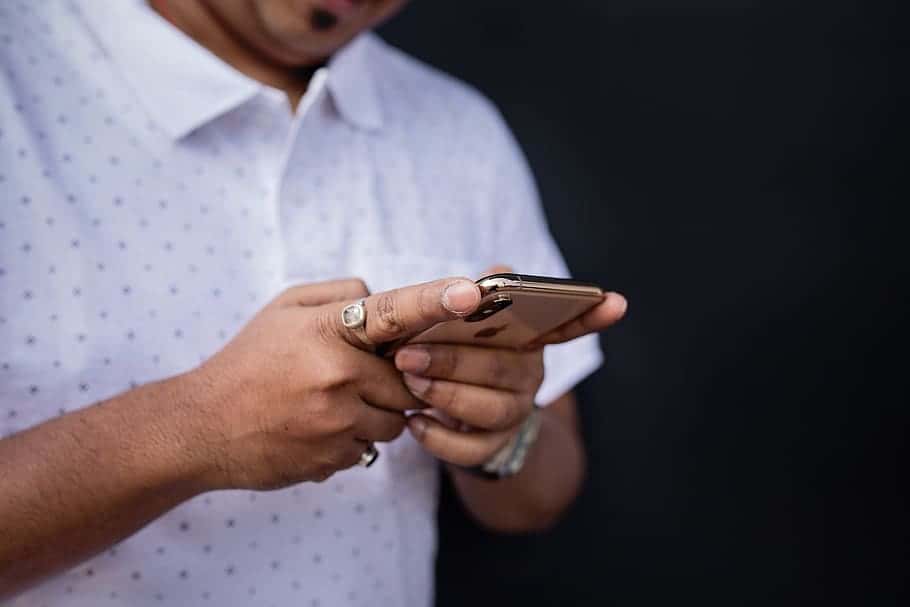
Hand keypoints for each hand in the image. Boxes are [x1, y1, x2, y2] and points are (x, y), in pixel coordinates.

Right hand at [187, 276, 481, 489]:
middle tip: (352, 377)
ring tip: (327, 404)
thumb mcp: (283, 310)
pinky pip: (370, 449)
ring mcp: (337, 421)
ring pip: (394, 421)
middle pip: (408, 381)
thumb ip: (340, 295)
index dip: (434, 300)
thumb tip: (383, 299)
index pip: (392, 311)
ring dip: (375, 414)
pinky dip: (352, 440)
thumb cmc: (247, 362)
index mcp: (327, 331)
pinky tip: (315, 429)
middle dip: (392, 381)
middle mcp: (338, 375)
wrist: (201, 427)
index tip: (471, 293)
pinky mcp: (334, 459)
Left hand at [394, 265, 627, 467]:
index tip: (615, 301)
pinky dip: (438, 438)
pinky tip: (414, 422)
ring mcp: (513, 415)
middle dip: (454, 361)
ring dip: (445, 395)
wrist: (446, 417)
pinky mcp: (491, 448)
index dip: (590, 316)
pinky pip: (470, 449)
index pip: (564, 325)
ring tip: (409, 381)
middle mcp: (528, 376)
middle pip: (502, 369)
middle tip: (408, 354)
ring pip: (489, 409)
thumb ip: (480, 298)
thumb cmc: (453, 354)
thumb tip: (498, 273)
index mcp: (525, 339)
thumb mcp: (460, 324)